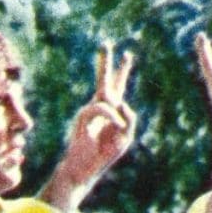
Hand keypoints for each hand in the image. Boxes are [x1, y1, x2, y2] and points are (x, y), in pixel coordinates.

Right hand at [59, 42, 139, 183]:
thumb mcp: (124, 138)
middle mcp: (98, 108)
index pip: (117, 87)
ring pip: (104, 95)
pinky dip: (111, 117)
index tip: (127, 56)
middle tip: (106, 43)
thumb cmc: (103, 155)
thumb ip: (129, 120)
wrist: (84, 169)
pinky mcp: (82, 117)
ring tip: (119, 124)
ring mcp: (89, 111)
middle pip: (104, 80)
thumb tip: (122, 103)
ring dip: (115, 111)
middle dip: (106, 62)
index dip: (122, 72)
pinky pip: (100, 108)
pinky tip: (118, 127)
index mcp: (110, 111)